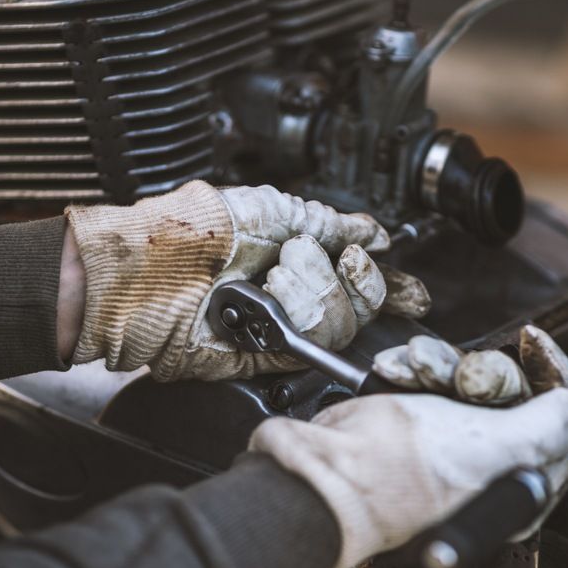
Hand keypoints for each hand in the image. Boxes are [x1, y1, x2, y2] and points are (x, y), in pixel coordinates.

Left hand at [65, 181, 429, 380]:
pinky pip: (312, 346)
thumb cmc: (200, 230)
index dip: (389, 285)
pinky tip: (267, 300)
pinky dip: (294, 317)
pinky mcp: (271, 357)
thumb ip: (333, 224)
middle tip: (310, 257)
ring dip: (310, 290)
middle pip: (365, 304)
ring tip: (271, 276)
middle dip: (351, 278)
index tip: (412, 290)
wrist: (155, 270)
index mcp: (301, 257)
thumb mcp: (276, 210)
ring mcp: (286, 326)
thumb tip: (375, 233)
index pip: (360, 277)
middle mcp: (299, 294)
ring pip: (343, 323)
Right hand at [250, 325, 567, 567]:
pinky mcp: (421, 425)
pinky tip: (400, 373)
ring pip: (473, 378)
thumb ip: (557, 423)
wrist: (324, 469)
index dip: (554, 374)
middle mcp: (495, 467)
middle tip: (457, 377)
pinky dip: (418, 368)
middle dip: (484, 370)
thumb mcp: (496, 447)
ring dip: (443, 363)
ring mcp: (456, 445)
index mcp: (525, 483)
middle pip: (519, 391)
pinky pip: (436, 378)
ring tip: (415, 371)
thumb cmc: (395, 473)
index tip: (531, 345)